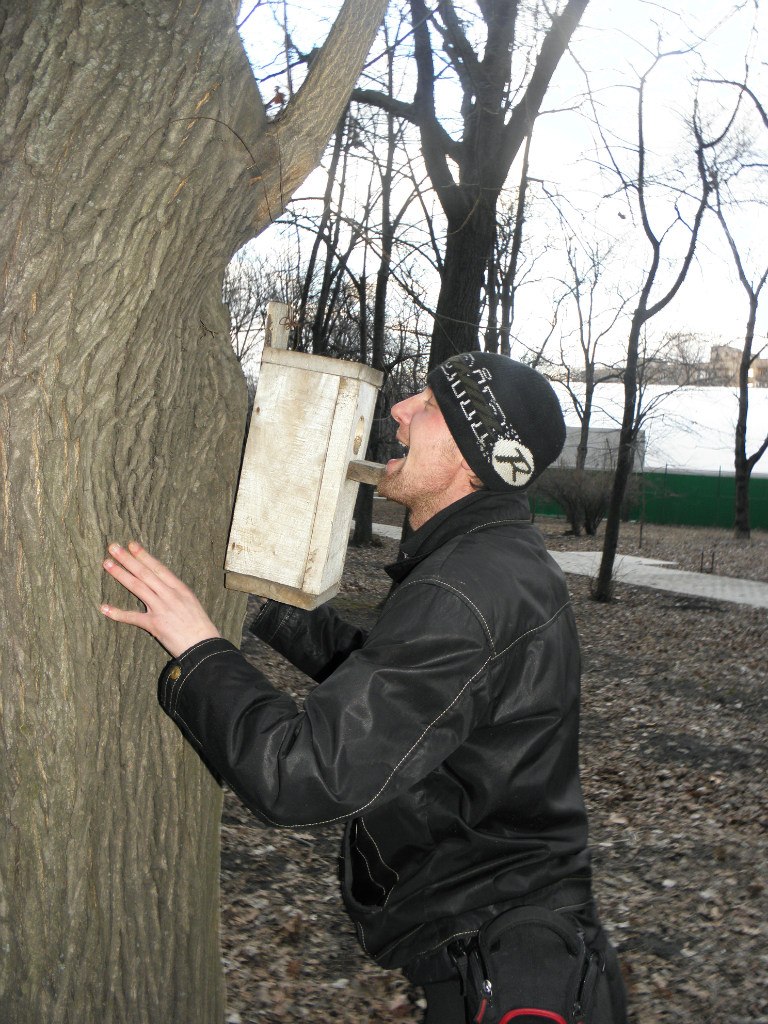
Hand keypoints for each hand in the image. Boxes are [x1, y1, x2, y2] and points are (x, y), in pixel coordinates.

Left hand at [101, 541, 220, 657]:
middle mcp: (169, 595)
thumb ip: (175, 593)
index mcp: (180, 588)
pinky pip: (133, 617)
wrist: (204, 645)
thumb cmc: (199, 625)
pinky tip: (104, 608)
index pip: (158, 568)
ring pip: (137, 587)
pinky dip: (118, 613)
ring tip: (107, 563)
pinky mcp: (155, 624)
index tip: (132, 545)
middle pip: (145, 573)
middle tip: (113, 547)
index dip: (144, 556)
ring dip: (121, 574)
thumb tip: (161, 585)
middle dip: (128, 559)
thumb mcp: (190, 602)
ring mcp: (161, 609)